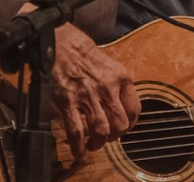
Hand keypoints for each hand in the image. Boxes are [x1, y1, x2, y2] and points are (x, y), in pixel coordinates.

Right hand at [17, 2, 140, 162]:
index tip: (124, 128)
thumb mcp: (109, 64)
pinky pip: (76, 131)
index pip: (135, 109)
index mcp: (121, 78)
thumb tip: (119, 104)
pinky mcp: (68, 101)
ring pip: (101, 131)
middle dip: (114, 137)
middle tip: (106, 138)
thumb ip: (116, 84)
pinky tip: (79, 152)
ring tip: (93, 145)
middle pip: (120, 124)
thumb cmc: (82, 51)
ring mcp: (88, 96)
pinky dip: (78, 147)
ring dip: (98, 143)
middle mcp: (108, 88)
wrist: (58, 40)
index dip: (130, 124)